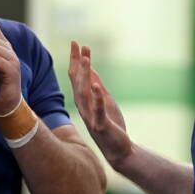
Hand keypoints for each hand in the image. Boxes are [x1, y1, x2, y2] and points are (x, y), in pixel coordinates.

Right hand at [68, 42, 131, 168]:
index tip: (76, 43)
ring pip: (84, 93)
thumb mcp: (105, 102)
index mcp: (85, 101)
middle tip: (77, 45)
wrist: (118, 150)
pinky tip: (97, 86)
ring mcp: (91, 116)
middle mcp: (84, 107)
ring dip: (85, 75)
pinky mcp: (101, 125)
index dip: (76, 60)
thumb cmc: (111, 126)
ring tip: (87, 59)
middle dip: (77, 63)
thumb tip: (92, 71)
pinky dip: (97, 98)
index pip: (77, 77)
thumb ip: (98, 88)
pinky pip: (98, 110)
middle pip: (77, 82)